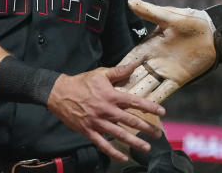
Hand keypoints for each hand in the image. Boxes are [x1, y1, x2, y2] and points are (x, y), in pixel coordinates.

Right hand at [46, 62, 164, 161]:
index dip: (150, 107)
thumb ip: (119, 71)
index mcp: (111, 96)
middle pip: (131, 121)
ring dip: (134, 142)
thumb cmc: (81, 82)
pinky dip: (113, 152)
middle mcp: (107, 110)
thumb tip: (134, 64)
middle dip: (147, 128)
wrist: (59, 93)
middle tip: (158, 134)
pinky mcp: (89, 131)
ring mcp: (98, 122)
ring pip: (120, 135)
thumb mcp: (100, 73)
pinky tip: (123, 156)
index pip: (135, 102)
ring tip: (146, 147)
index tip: (162, 112)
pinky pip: (103, 144)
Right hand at [115, 0, 217, 103]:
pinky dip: (156, 100)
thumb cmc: (191, 22)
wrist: (213, 33)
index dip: (119, 70)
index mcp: (149, 47)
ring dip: (137, 98)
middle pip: (135, 77)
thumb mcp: (168, 17)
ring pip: (147, 87)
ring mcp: (165, 72)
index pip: (129, 60)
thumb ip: (149, 12)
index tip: (104, 80)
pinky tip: (146, 111)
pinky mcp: (178, 79)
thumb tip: (130, 1)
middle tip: (107, 101)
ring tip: (122, 108)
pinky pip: (164, 91)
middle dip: (123, 88)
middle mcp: (154, 61)